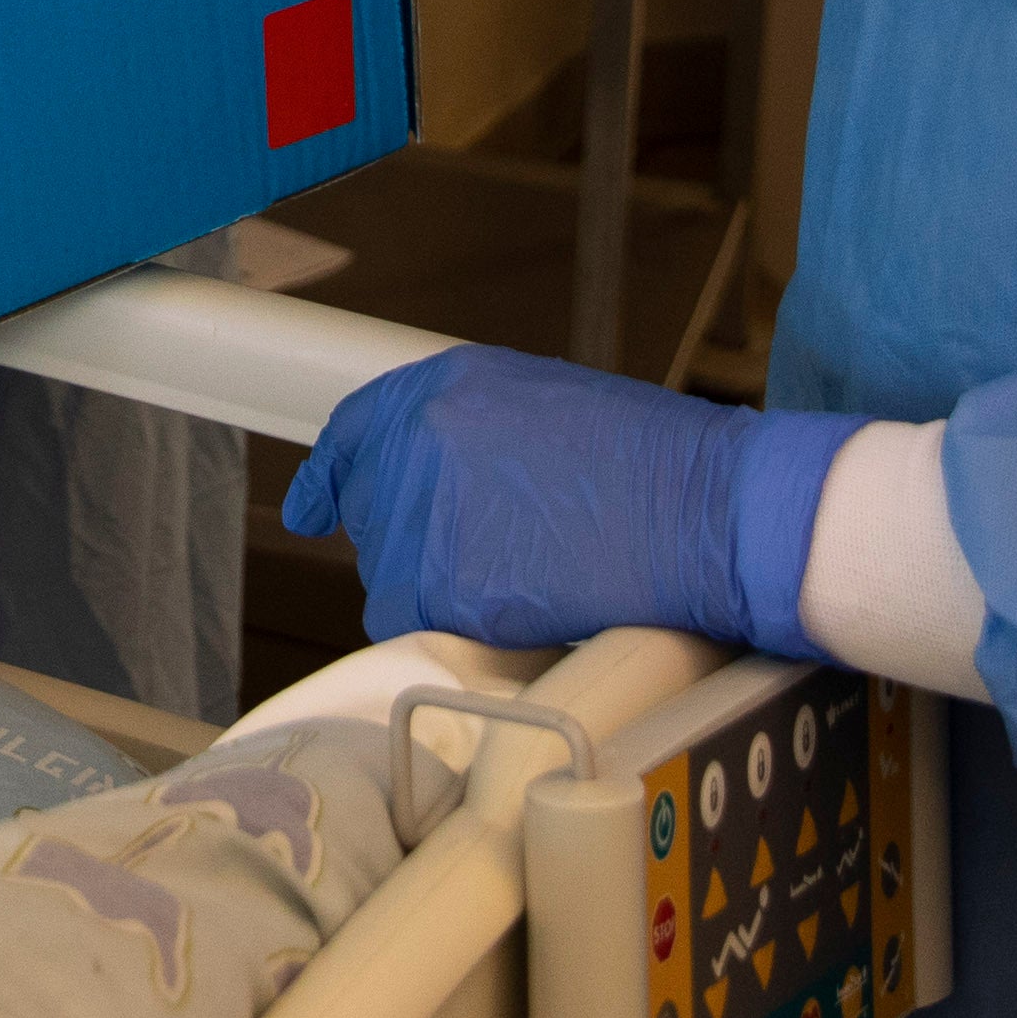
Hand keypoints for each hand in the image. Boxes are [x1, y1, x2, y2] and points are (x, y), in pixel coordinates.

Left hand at [283, 342, 848, 660]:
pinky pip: (413, 623)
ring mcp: (425, 513)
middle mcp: (418, 440)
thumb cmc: (653, 464)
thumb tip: (430, 478)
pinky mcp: (445, 584)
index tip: (312, 508)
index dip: (329, 478)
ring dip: (440, 590)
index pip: (354, 432)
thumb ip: (469, 431)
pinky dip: (452, 630)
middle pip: (375, 517)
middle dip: (421, 544)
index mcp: (443, 386)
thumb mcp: (545, 405)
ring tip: (525, 576)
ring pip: (391, 576)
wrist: (704, 512)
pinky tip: (512, 614)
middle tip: (499, 556)